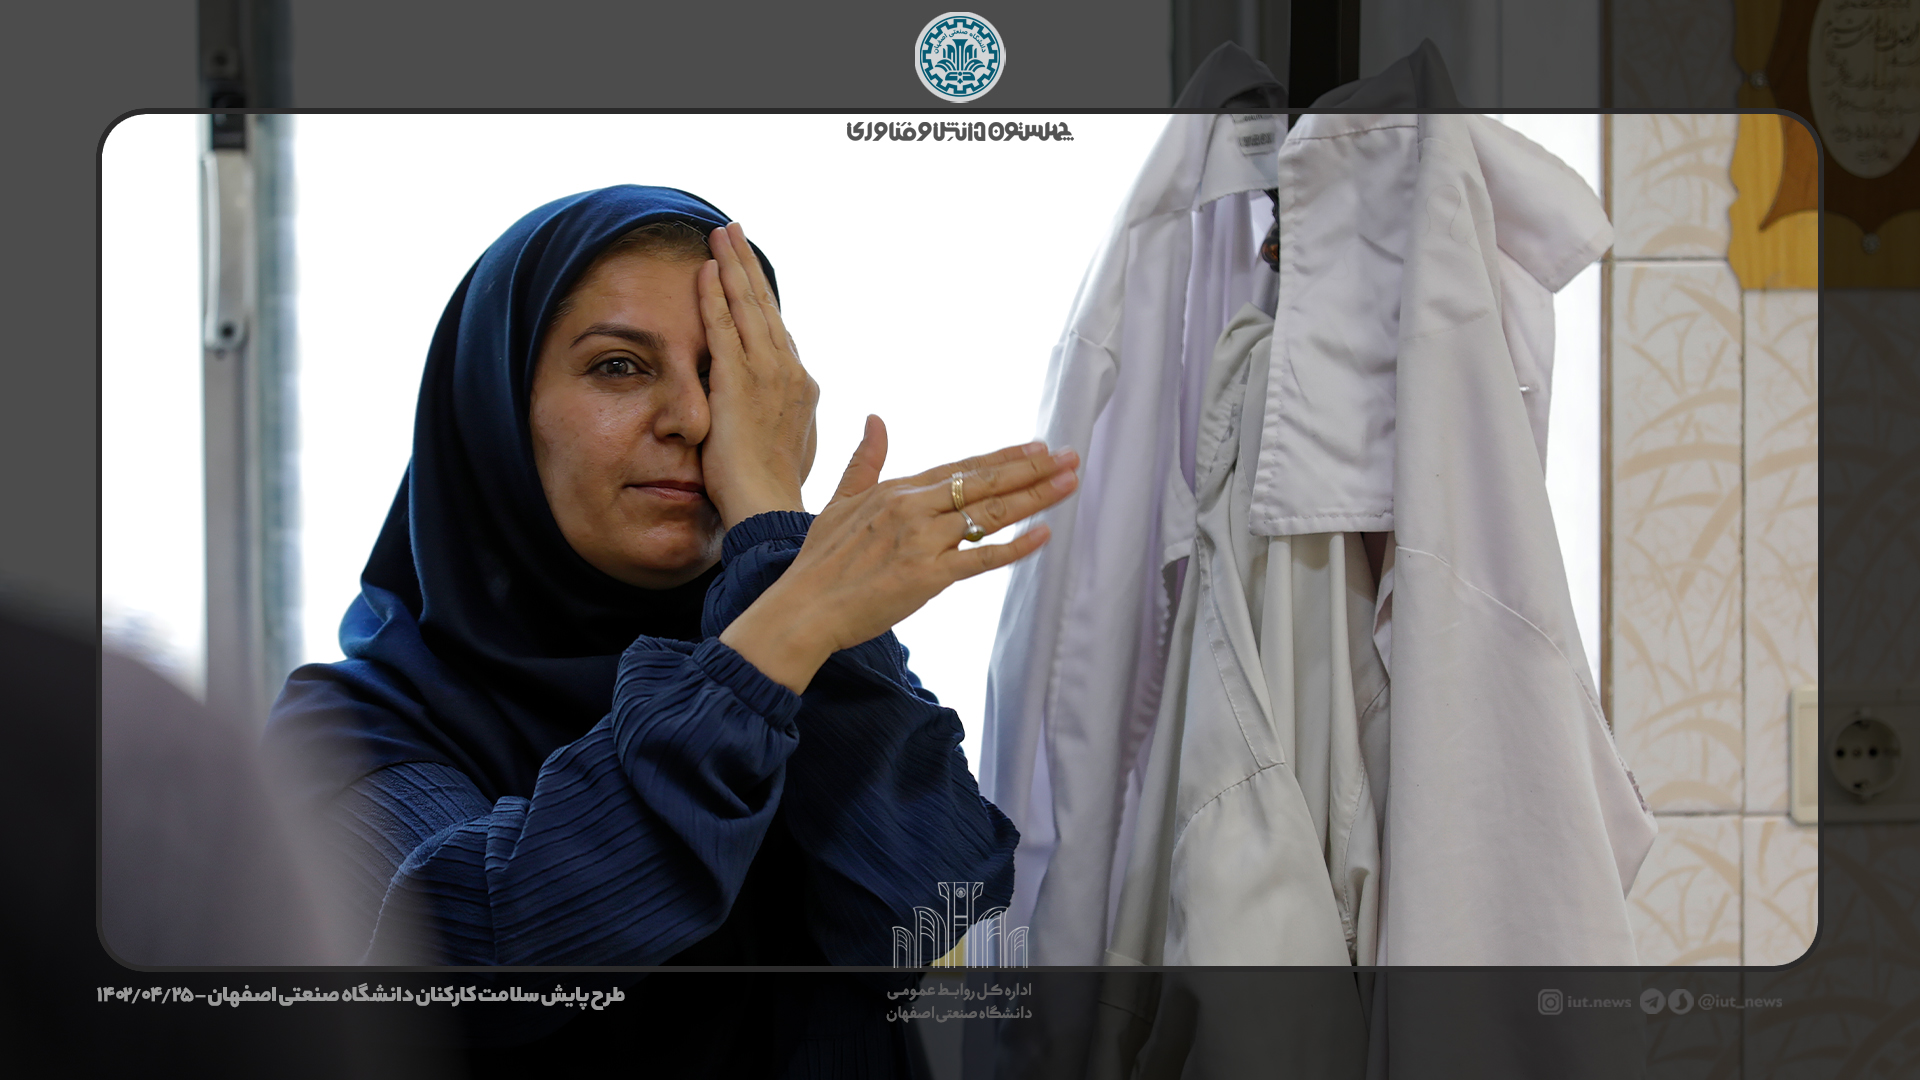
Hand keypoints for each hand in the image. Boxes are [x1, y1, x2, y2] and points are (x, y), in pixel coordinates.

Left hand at [697, 222, 818, 528]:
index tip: (749, 274)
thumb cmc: (777, 488)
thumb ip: (796, 419)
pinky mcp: (736, 380)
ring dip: (732, 264)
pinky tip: (705, 268)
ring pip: (747, 305)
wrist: (768, 507)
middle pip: (765, 305)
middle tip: (735, 231)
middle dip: (748, 265)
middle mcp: (789, 370)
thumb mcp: (795, 447)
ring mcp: (765, 372)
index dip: (762, 298)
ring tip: (721, 233)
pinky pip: (722, 325)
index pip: (777, 330)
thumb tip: (828, 415)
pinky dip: (713, 294)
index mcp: (802, 384)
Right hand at [720, 416, 1080, 692]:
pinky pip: (982, 557)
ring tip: (1069, 484)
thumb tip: (875, 419)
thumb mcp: (839, 501)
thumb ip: (864, 460)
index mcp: (896, 490)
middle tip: (1071, 457)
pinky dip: (1015, 547)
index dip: (1003, 457)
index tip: (1037, 448)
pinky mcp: (928, 576)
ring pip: (990, 514)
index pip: (961, 467)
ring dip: (1035, 498)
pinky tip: (1044, 535)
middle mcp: (914, 509)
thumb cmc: (819, 562)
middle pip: (984, 483)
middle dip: (1033, 470)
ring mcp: (923, 541)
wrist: (804, 609)